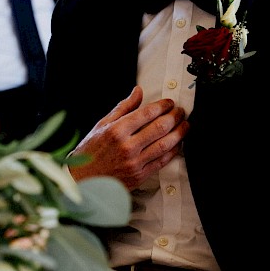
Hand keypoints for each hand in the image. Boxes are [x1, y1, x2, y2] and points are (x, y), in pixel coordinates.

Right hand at [69, 85, 189, 188]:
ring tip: (185, 125)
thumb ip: (123, 107)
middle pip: (160, 127)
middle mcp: (127, 146)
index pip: (147, 113)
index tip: (169, 102)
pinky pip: (162, 161)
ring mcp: (134, 162)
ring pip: (165, 145)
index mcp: (117, 130)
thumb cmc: (92, 150)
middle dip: (175, 117)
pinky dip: (173, 151)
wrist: (83, 179)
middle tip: (180, 111)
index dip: (163, 106)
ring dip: (179, 133)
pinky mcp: (139, 175)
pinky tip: (178, 143)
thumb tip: (138, 91)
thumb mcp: (103, 124)